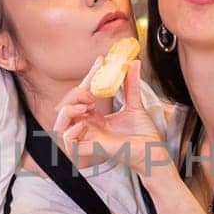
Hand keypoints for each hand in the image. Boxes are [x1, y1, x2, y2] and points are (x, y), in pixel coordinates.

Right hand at [54, 61, 167, 175]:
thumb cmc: (143, 135)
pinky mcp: (90, 149)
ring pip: (61, 123)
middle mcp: (88, 126)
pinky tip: (84, 124)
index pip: (83, 94)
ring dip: (68, 110)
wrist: (153, 152)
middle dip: (75, 94)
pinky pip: (68, 141)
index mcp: (95, 117)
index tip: (101, 61)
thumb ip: (130, 84)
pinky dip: (70, 132)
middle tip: (92, 93)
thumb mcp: (135, 104)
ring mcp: (88, 138)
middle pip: (66, 106)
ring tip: (87, 105)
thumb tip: (133, 63)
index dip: (89, 77)